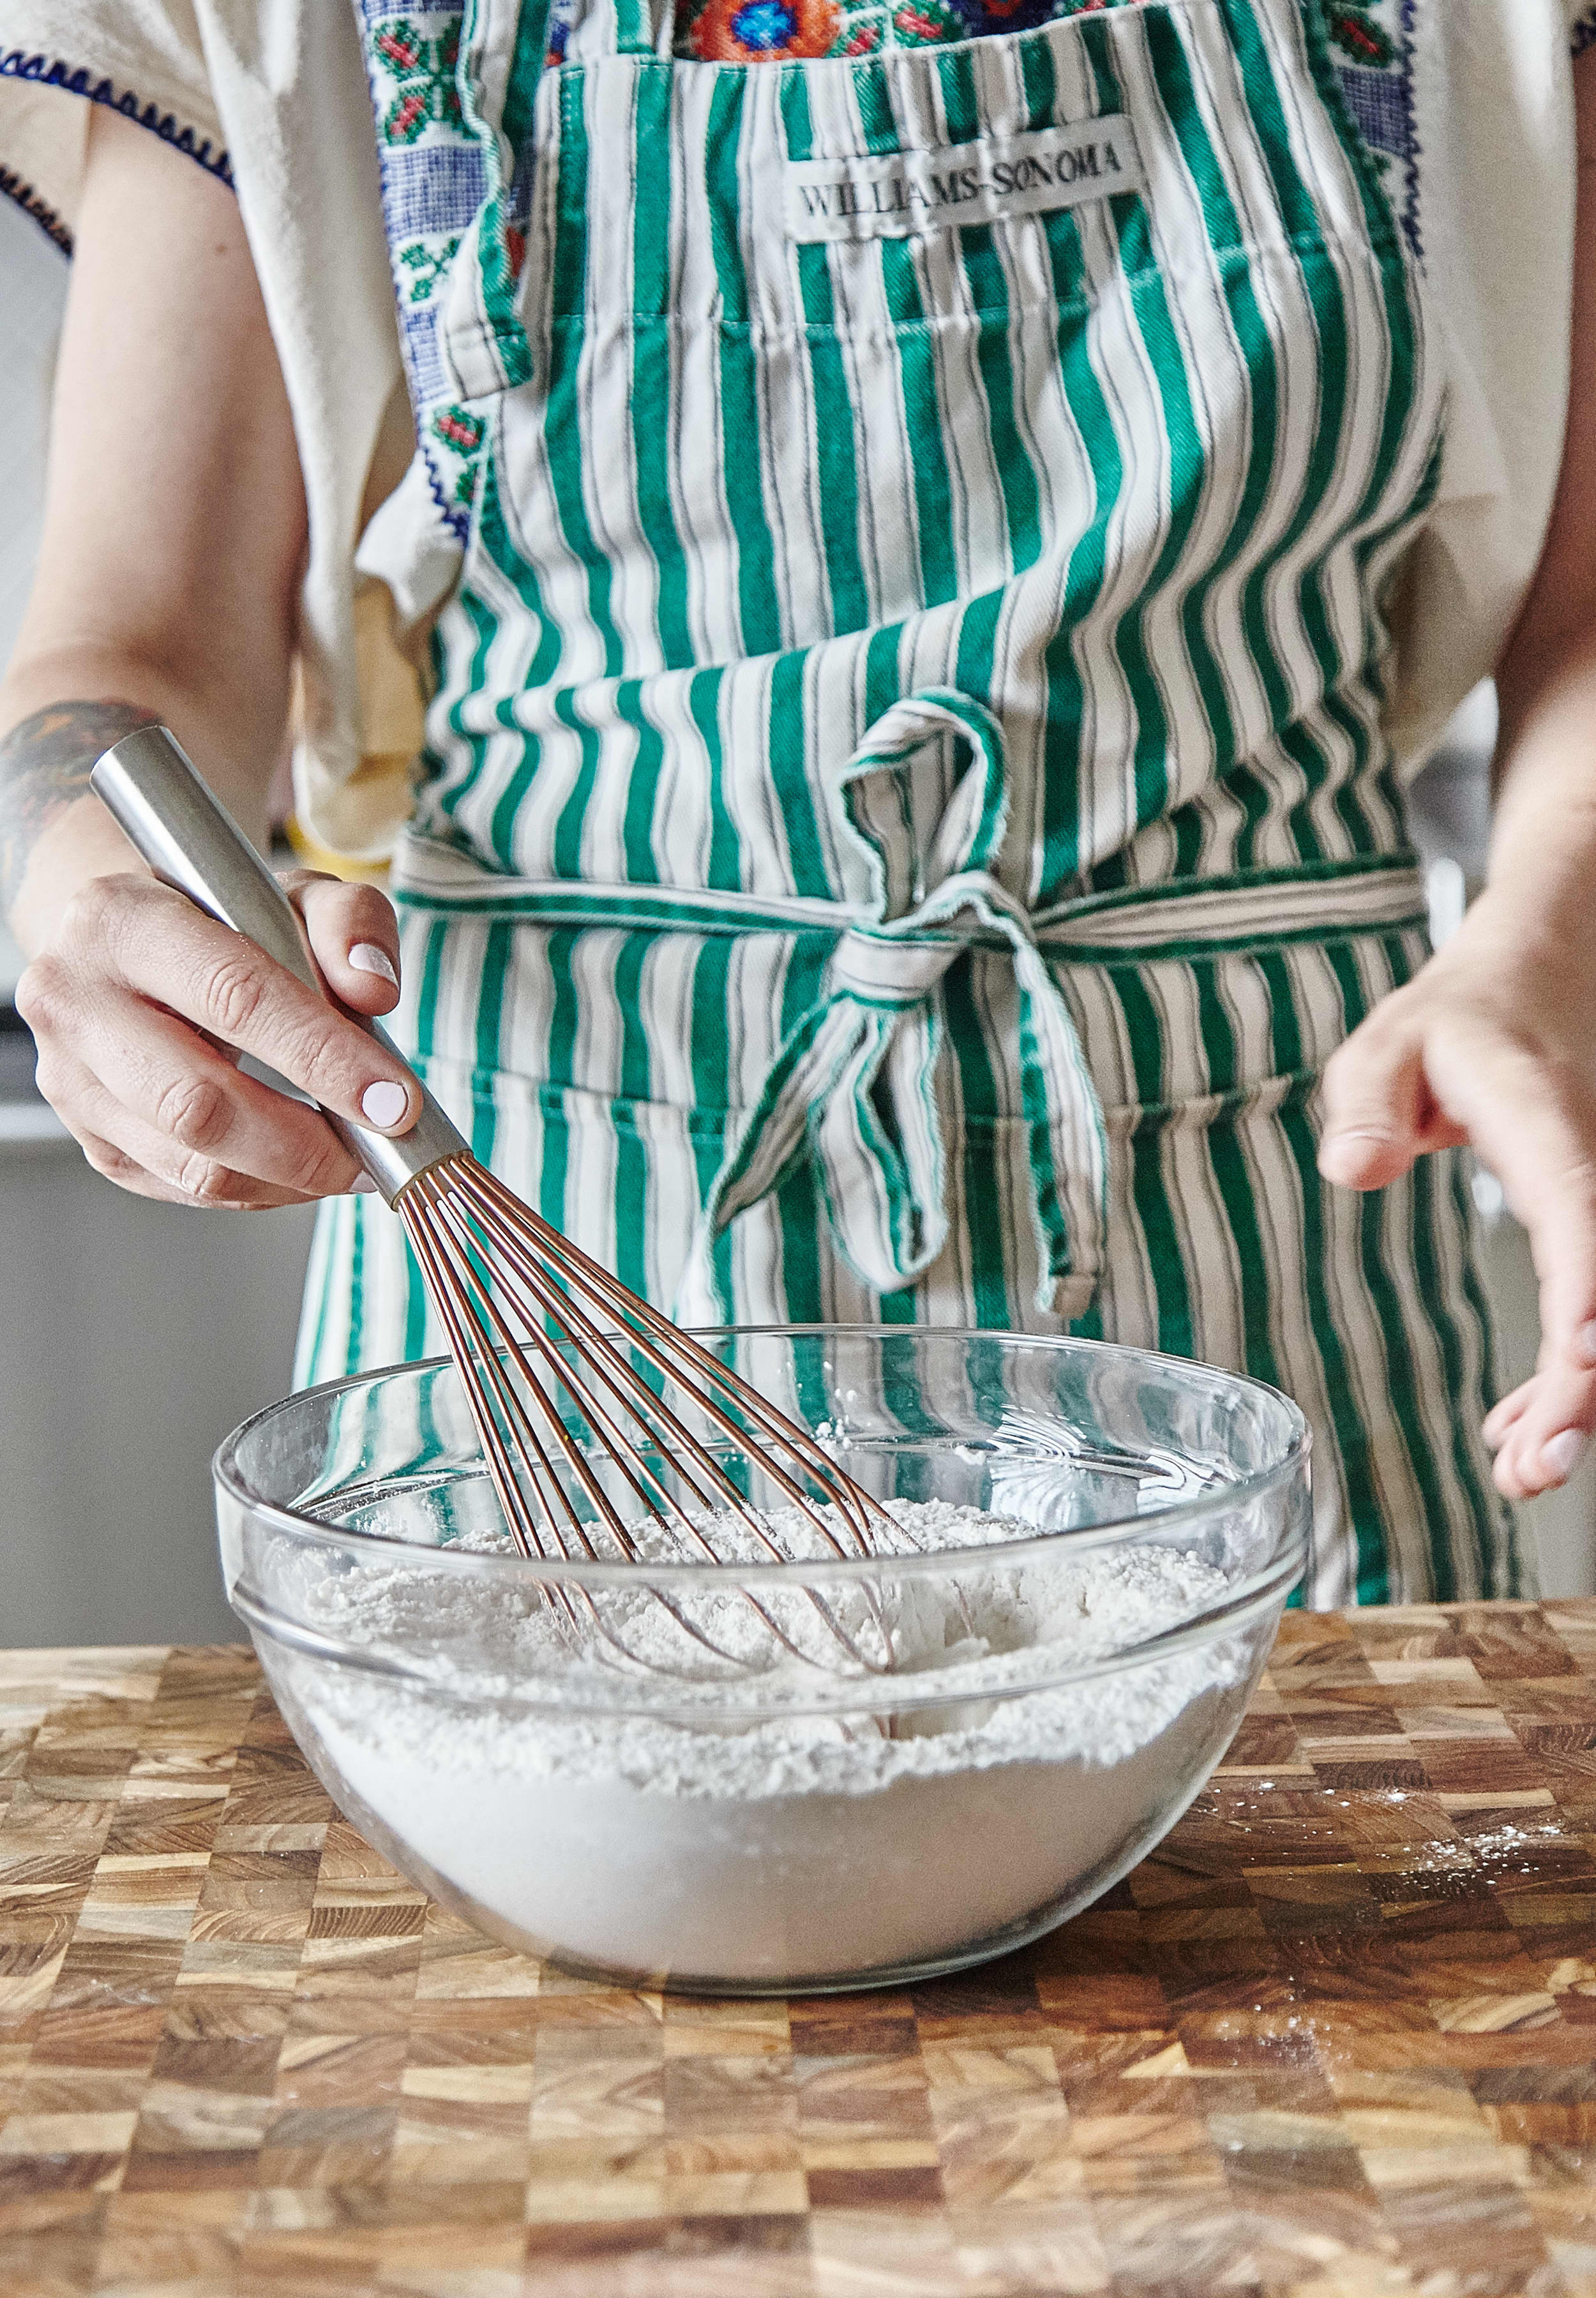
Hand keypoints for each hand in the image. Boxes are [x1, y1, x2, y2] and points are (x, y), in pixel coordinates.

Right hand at [16, 864, 418, 1208]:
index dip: (322, 1056)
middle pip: (198, 1103)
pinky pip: (184, 1186)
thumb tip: (374, 988)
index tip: (394, 1100)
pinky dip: (260, 1188)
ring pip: (191, 1161)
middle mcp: (74, 1000)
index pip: (233, 995)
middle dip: (306, 1142)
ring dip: (290, 1177)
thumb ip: (349, 923)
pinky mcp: (89, 1137)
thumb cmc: (221, 920)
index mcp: (120, 919)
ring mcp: (69, 1078)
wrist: (133, 947)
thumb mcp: (294, 894)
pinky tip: (302, 1167)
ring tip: (351, 1160)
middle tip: (378, 1145)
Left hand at [1318, 890, 1595, 1500]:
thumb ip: (1365, 1102)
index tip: (1583, 1354)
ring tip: (1523, 1474)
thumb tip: (1353, 1166)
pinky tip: (1517, 1429)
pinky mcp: (1583, 1230)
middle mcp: (1587, 1172)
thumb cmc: (1453, 1022)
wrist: (1529, 984)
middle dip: (1579, 1387)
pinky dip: (1559, 1376)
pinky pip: (1586, 1311)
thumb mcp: (1384, 1045)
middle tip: (1534, 1468)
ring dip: (1572, 1399)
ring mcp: (1592, 1205)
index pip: (1579, 1212)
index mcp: (1544, 1124)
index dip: (1589, 1290)